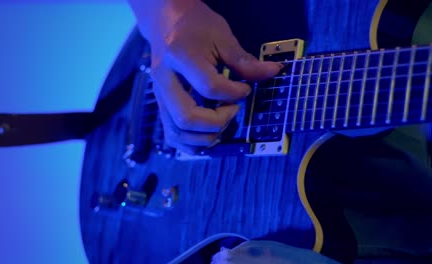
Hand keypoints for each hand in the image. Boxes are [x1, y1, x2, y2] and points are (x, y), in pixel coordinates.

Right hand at [129, 0, 282, 153]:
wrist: (165, 22)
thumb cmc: (195, 26)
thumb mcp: (223, 36)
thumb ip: (245, 61)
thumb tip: (273, 73)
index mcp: (180, 56)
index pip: (210, 87)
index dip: (235, 94)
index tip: (245, 89)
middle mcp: (164, 79)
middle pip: (187, 117)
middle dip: (217, 122)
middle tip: (233, 110)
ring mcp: (159, 95)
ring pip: (176, 133)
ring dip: (205, 138)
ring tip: (222, 124)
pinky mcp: (160, 105)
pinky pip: (172, 135)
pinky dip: (192, 144)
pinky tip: (209, 135)